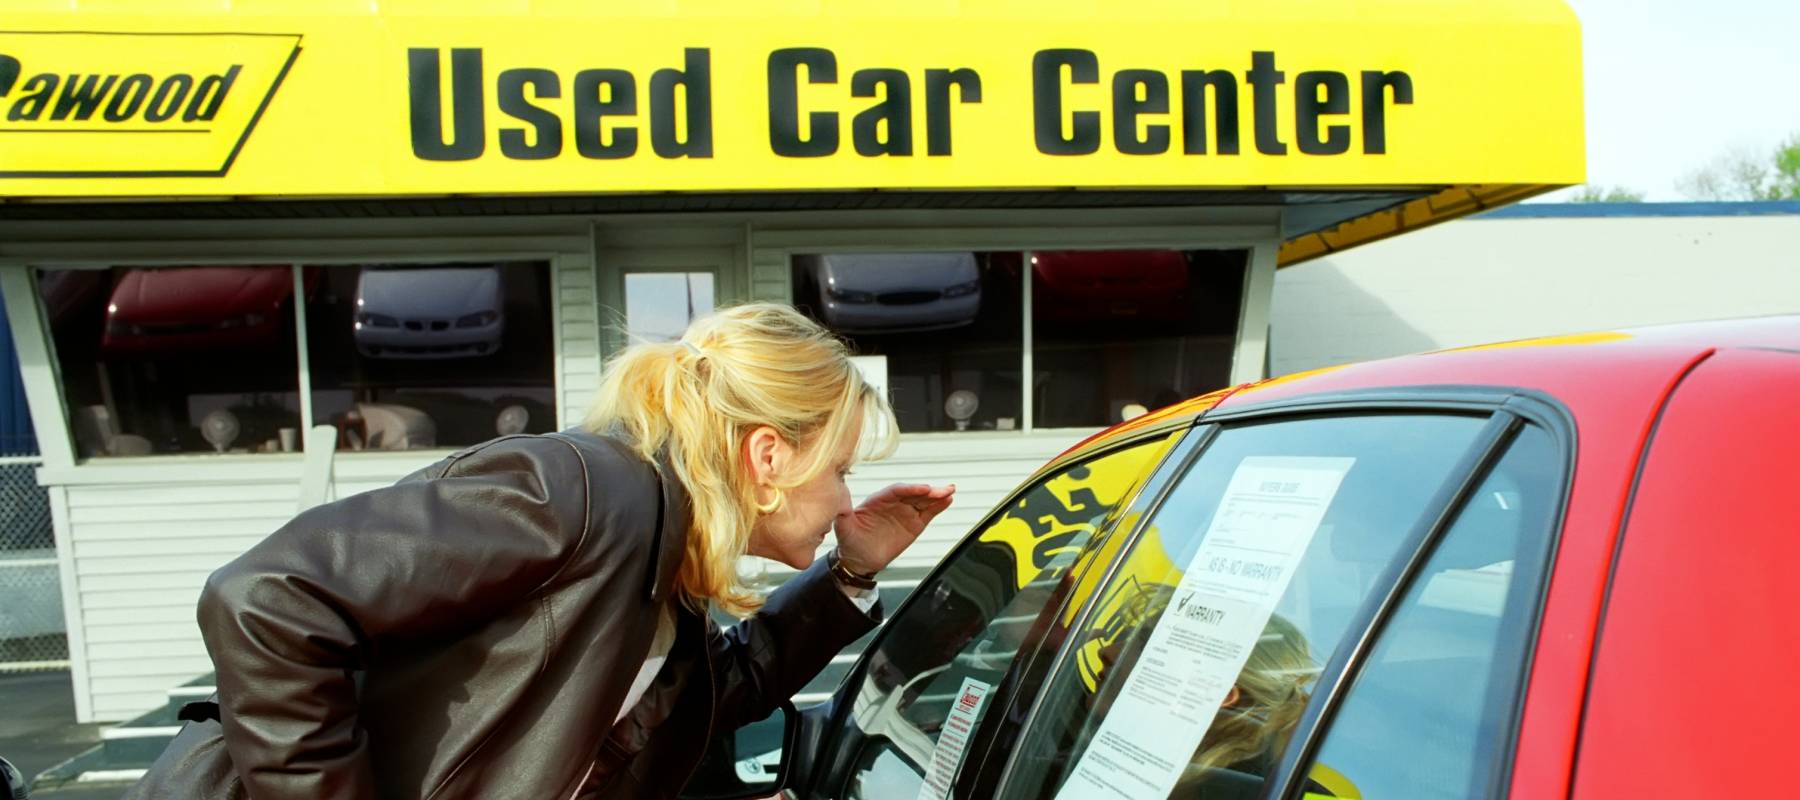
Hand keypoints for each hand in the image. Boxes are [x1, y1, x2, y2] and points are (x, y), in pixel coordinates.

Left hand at [834, 483, 955, 573]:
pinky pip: (928, 513)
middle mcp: (894, 503)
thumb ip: (843, 512)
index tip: (922, 489)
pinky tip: (948, 500)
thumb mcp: (843, 526)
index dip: (910, 489)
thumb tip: (838, 496)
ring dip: (937, 496)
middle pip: (913, 494)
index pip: (896, 491)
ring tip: (950, 491)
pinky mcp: (914, 524)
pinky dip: (938, 506)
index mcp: (878, 500)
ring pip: (923, 501)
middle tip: (943, 490)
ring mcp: (905, 513)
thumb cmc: (849, 540)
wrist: (859, 559)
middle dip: (928, 491)